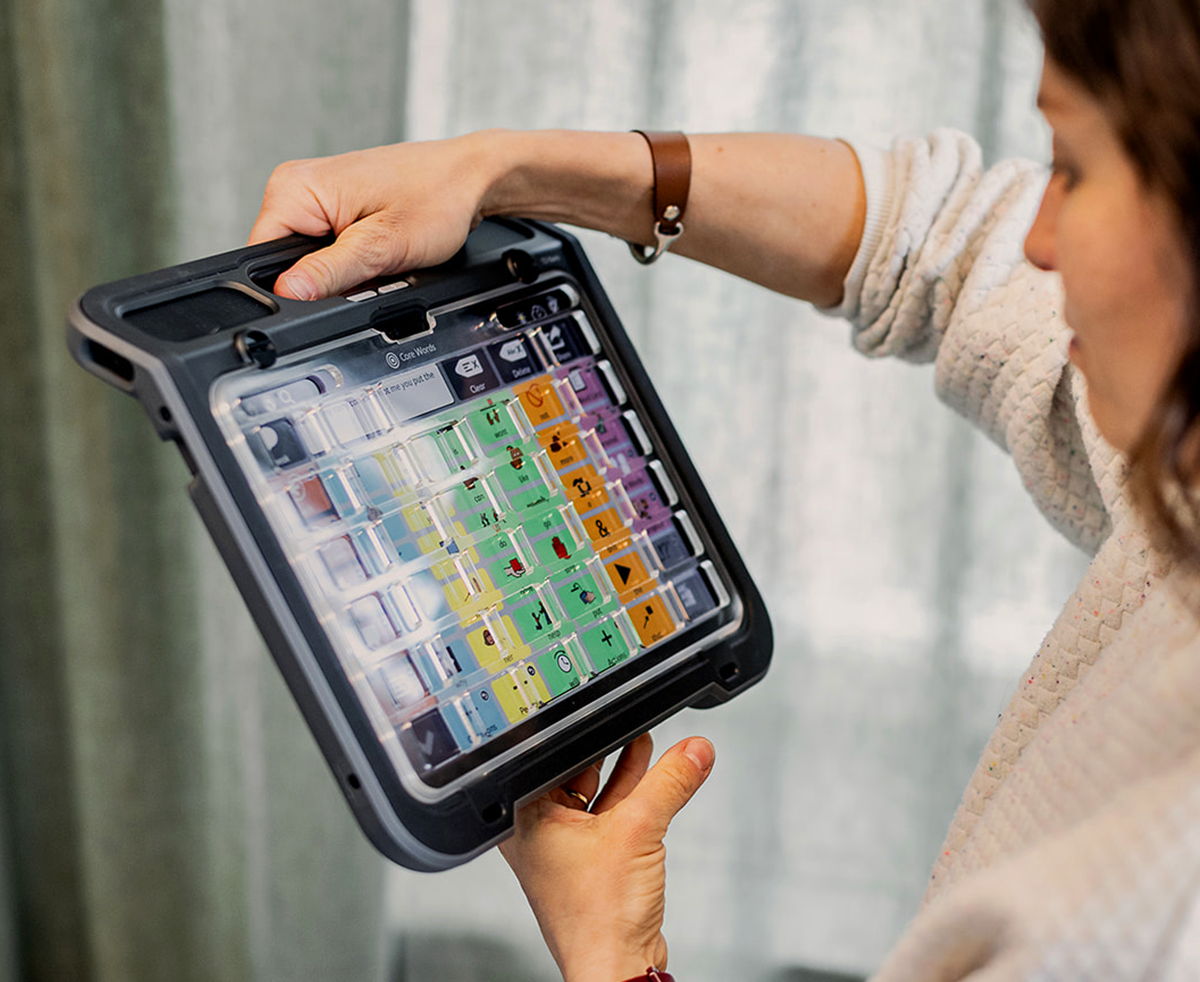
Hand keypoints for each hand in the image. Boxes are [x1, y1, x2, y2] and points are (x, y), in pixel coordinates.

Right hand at [247, 132, 503, 299]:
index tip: (335, 292)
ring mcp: (316, 198)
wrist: (471, 178)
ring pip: (310, 261)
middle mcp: (297, 187)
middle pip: (286, 263)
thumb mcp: (383, 246)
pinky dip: (354, 262)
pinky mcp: (335, 209)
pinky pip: (329, 250)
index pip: (262, 259)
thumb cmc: (438, 196)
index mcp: (294, 188)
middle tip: (370, 272)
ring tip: (381, 258)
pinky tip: (379, 254)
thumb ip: (330, 272)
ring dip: (344, 273)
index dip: (295, 289)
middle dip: (326, 282)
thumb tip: (288, 293)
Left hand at [499, 733, 714, 981]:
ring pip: (595, 792)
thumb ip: (670, 783)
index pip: (552, 757)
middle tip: (628, 718)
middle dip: (606, 747)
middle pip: (575, 771)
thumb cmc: (598, 920)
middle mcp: (538, 831)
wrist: (617, 969)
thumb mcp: (640, 830)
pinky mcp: (590, 861)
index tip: (605, 709)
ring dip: (623, 770)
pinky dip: (631, 797)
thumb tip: (693, 752)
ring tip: (645, 738)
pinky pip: (610, 815)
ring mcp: (564, 848)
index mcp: (526, 818)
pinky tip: (654, 777)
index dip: (582, 731)